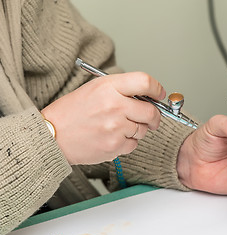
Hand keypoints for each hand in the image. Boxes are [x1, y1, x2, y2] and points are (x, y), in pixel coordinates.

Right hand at [41, 72, 164, 164]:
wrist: (53, 136)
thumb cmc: (72, 112)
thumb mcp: (94, 89)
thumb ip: (121, 89)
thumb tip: (147, 95)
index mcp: (108, 87)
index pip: (145, 82)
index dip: (157, 89)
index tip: (159, 95)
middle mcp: (114, 106)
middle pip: (151, 111)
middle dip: (154, 116)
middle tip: (150, 118)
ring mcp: (115, 127)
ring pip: (143, 130)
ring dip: (137, 129)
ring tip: (118, 127)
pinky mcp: (114, 146)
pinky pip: (133, 144)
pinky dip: (127, 142)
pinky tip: (112, 137)